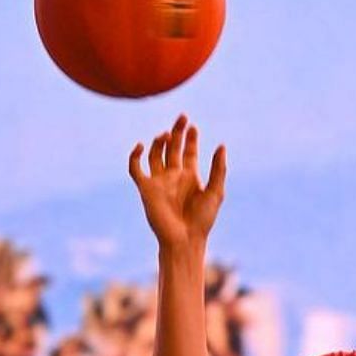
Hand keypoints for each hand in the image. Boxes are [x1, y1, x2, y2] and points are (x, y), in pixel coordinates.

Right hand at [127, 113, 226, 252]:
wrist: (184, 239)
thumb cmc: (202, 220)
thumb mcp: (216, 191)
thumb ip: (218, 168)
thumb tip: (221, 145)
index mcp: (190, 177)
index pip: (188, 151)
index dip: (190, 138)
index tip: (193, 126)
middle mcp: (173, 176)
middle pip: (172, 148)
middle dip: (177, 133)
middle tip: (182, 117)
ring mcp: (158, 181)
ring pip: (155, 154)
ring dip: (159, 142)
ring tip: (166, 134)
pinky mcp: (145, 188)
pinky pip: (135, 169)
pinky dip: (135, 156)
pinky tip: (141, 145)